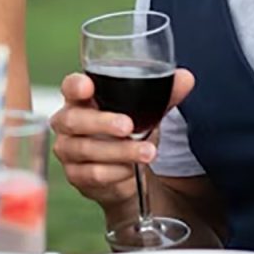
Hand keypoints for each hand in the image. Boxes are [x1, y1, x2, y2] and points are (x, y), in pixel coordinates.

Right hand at [49, 68, 195, 208]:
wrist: (123, 173)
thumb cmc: (127, 132)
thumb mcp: (144, 112)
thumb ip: (163, 95)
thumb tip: (186, 78)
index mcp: (80, 99)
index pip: (70, 87)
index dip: (75, 86)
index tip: (88, 86)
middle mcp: (67, 123)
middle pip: (74, 120)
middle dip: (102, 122)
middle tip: (128, 126)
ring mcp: (68, 150)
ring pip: (87, 150)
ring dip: (120, 151)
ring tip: (148, 152)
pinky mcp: (75, 175)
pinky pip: (94, 174)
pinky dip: (116, 172)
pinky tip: (132, 170)